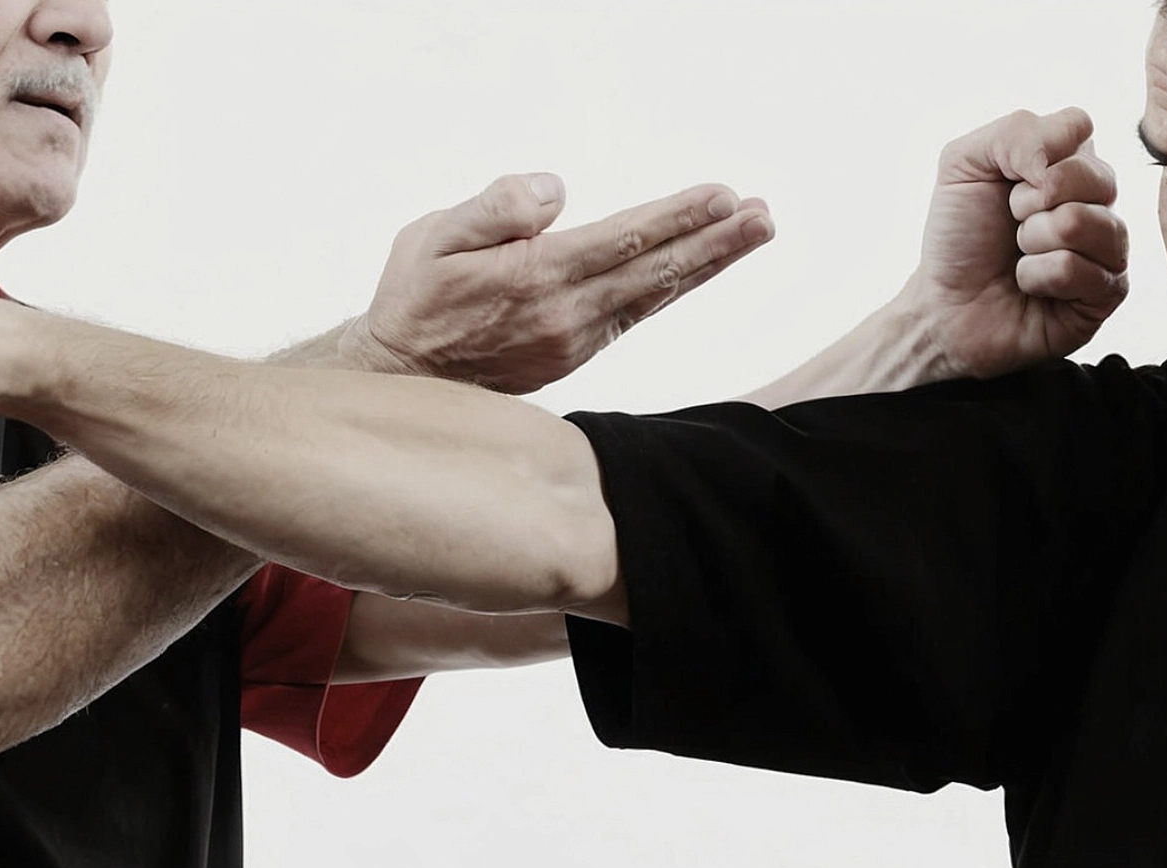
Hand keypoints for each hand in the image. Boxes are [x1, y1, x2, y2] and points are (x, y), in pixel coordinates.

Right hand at [340, 173, 774, 393]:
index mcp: (535, 278)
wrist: (402, 377)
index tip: (723, 195)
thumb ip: (495, 208)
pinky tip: (697, 268)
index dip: (678, 217)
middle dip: (715, 240)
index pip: (623, 240)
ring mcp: (575, 340)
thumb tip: (554, 192)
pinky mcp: (575, 354)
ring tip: (752, 232)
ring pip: (654, 295)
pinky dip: (673, 288)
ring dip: (707, 262)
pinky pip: (636, 314)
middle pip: (655, 271)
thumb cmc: (415, 297)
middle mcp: (565, 315)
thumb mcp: (433, 236)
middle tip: (763, 215)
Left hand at [897, 107, 1129, 380]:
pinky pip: (1076, 270)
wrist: (945, 305)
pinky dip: (1035, 277)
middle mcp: (1098, 201)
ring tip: (1020, 257)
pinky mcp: (1108, 293)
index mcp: (1071, 163)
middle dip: (1029, 204)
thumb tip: (1056, 164)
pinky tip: (1029, 286)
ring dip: (1033, 241)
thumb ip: (1014, 132)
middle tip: (1012, 226)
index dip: (1032, 157)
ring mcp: (1109, 247)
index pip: (1080, 126)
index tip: (1007, 185)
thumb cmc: (959, 236)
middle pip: (1095, 177)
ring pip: (1084, 224)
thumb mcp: (963, 164)